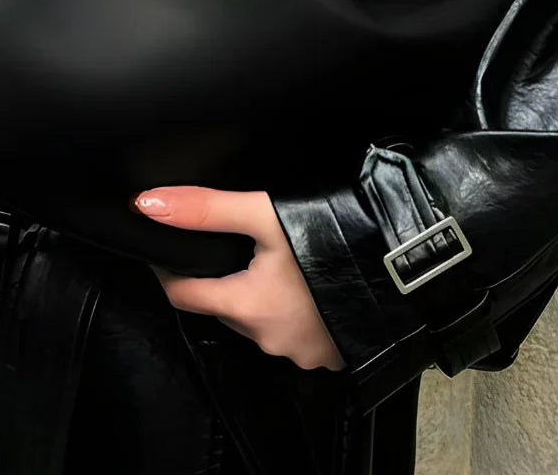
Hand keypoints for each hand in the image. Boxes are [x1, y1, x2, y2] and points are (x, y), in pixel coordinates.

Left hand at [133, 186, 343, 370]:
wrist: (408, 271)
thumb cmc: (333, 241)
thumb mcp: (265, 216)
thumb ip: (207, 209)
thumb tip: (149, 203)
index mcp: (246, 307)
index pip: (184, 294)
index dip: (171, 270)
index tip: (166, 250)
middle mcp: (267, 338)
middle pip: (224, 306)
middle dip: (221, 279)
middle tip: (230, 245)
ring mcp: (302, 352)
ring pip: (261, 321)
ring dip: (259, 296)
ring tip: (274, 262)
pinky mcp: (331, 355)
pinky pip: (296, 332)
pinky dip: (293, 310)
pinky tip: (307, 286)